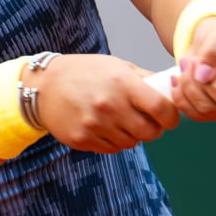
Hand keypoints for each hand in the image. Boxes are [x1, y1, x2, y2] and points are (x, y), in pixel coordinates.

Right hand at [33, 54, 180, 153]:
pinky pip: (111, 149)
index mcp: (122, 83)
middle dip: (154, 129)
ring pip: (131, 143)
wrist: (44, 86)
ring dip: (132, 136)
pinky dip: (114, 141)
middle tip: (149, 122)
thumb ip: (143, 79)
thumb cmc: (84, 72)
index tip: (170, 118)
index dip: (172, 117)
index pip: (160, 108)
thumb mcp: (115, 66)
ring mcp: (95, 125)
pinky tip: (106, 127)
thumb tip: (169, 89)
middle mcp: (109, 106)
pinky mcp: (82, 140)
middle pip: (149, 132)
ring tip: (122, 121)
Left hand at [170, 16, 215, 121]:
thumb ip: (215, 49)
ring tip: (185, 63)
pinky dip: (181, 96)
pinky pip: (193, 113)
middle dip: (209, 85)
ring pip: (208, 110)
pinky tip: (177, 78)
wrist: (204, 42)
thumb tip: (204, 75)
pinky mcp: (209, 112)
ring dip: (190, 87)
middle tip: (196, 62)